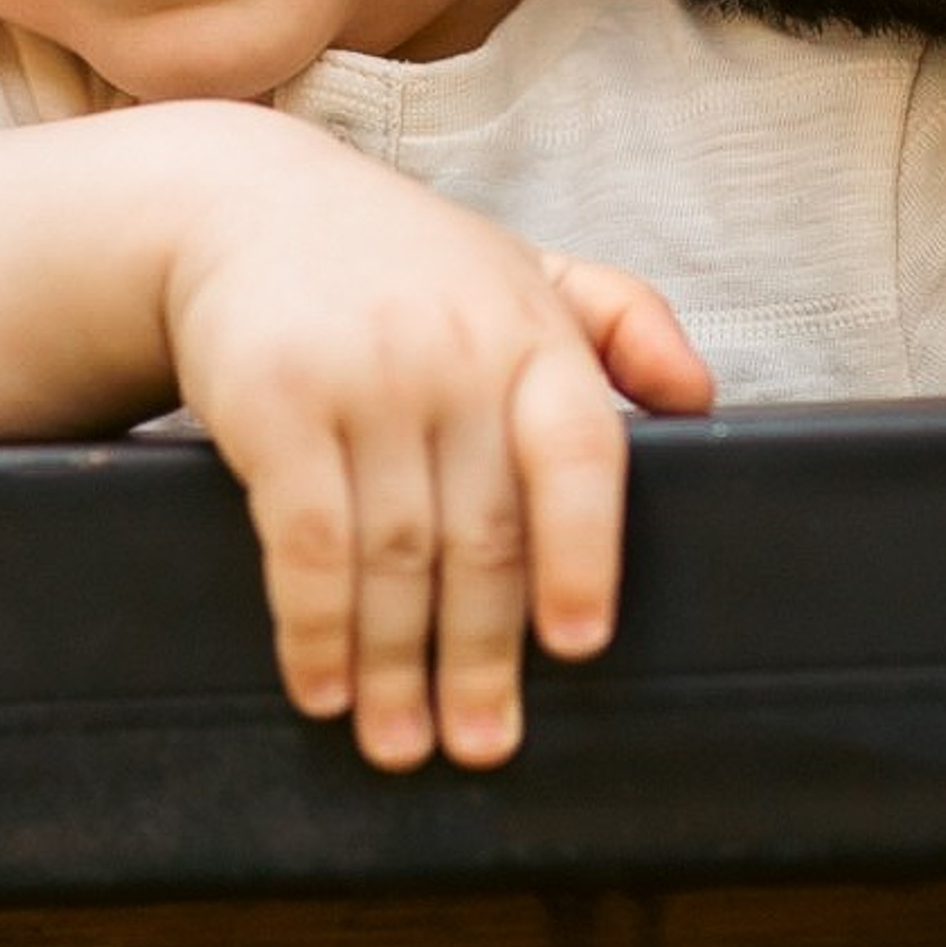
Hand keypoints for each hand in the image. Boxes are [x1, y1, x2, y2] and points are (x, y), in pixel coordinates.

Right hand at [160, 132, 708, 774]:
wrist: (242, 202)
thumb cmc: (400, 259)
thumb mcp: (522, 265)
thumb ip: (623, 320)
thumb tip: (703, 399)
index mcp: (529, 331)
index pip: (579, 455)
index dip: (583, 557)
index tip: (577, 645)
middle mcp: (453, 352)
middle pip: (483, 534)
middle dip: (483, 656)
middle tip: (482, 744)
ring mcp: (361, 376)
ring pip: (395, 553)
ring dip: (398, 664)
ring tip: (401, 743)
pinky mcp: (273, 398)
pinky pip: (304, 540)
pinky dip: (315, 627)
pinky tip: (322, 685)